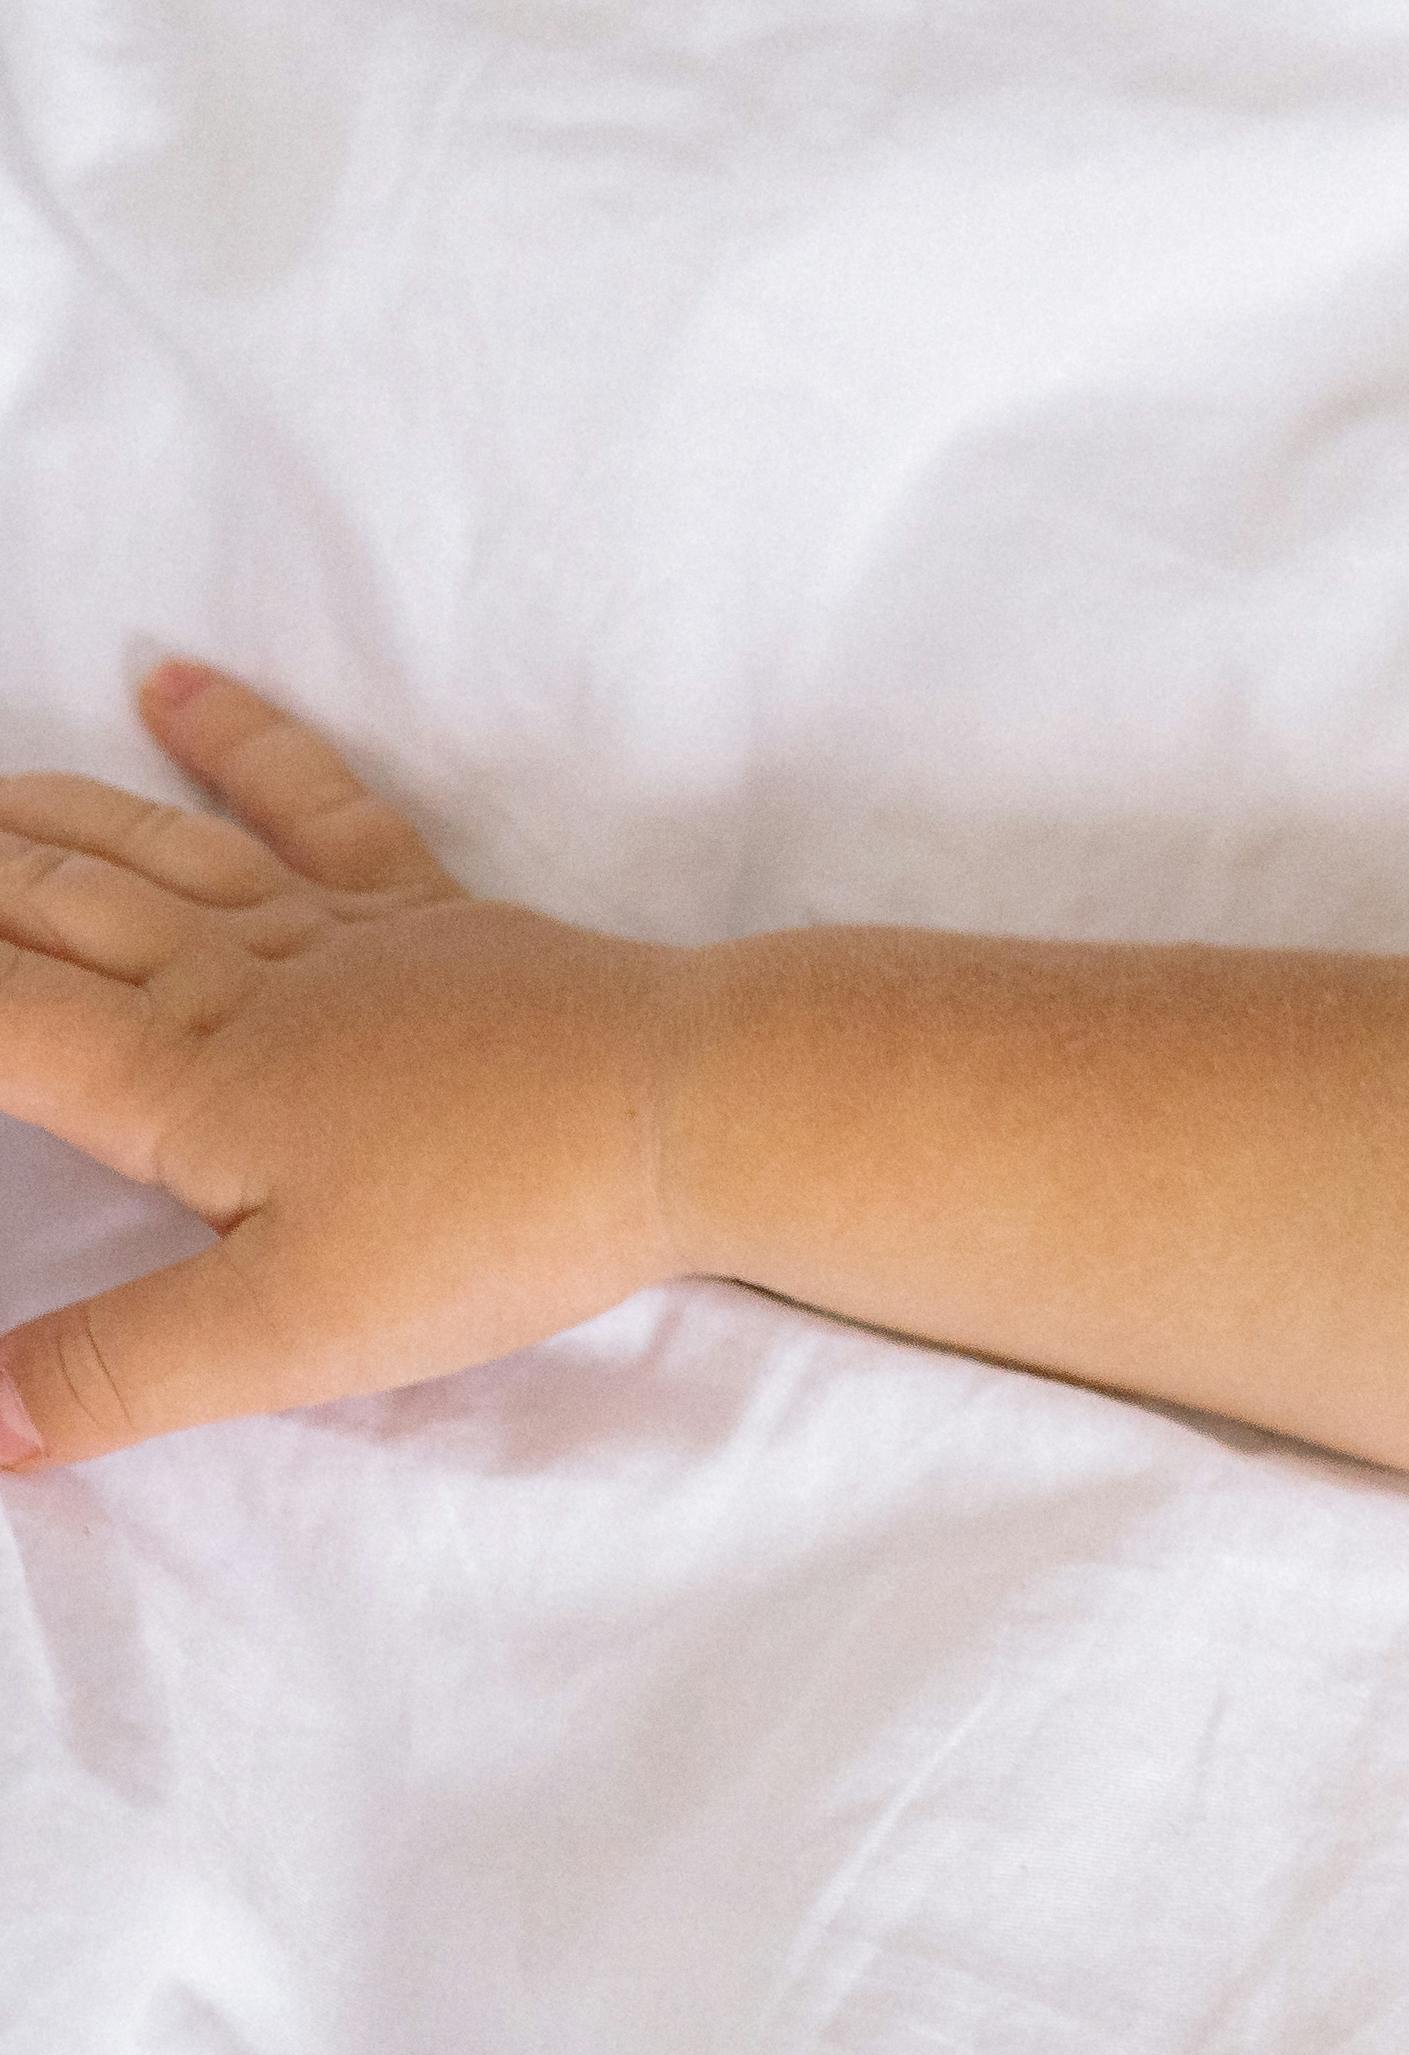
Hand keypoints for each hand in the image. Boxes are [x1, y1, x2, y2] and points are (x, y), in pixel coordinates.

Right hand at [0, 663, 695, 1470]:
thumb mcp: (291, 1336)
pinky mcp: (430, 911)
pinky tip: (176, 680)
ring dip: (36, 814)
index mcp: (177, 1081)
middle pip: (42, 907)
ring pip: (147, 848)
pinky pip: (314, 800)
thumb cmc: (502, 1220)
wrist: (697, 1105)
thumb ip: (114, 1374)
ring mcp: (337, 930)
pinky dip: (240, 736)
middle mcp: (236, 980)